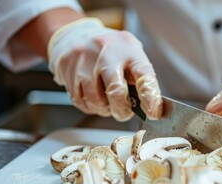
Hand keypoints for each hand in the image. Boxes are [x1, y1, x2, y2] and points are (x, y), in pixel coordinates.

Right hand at [48, 18, 162, 120]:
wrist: (75, 33)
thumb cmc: (111, 49)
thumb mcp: (132, 53)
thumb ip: (140, 76)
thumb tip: (149, 104)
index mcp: (129, 49)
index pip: (144, 75)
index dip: (150, 97)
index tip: (153, 112)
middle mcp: (106, 52)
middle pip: (116, 92)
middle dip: (122, 110)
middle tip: (125, 113)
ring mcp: (84, 61)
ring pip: (96, 100)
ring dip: (105, 109)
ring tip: (107, 102)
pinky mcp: (67, 69)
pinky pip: (80, 101)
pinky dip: (90, 106)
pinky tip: (94, 98)